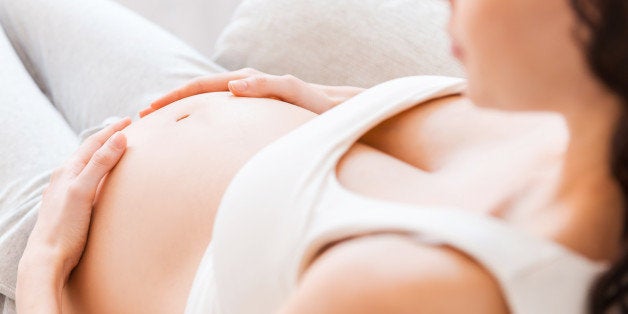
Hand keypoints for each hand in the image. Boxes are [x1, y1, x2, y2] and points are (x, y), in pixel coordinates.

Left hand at [19, 117, 130, 282]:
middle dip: (106, 140)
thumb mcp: (84, 191)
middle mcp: (63, 179)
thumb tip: (119, 137)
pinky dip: (96, 174)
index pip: (92, 143)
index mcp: (67, 171)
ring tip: (114, 152)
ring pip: (85, 167)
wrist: (47, 259)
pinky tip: (99, 183)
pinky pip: (84, 182)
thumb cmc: (64, 228)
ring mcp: (64, 193)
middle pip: (87, 152)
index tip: (129, 120)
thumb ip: (100, 164)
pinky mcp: (68, 207)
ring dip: (100, 156)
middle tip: (124, 131)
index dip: (111, 130)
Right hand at [140, 68, 364, 115]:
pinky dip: (206, 119)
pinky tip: (200, 134)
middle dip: (172, 102)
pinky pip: (225, 114)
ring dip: (186, 110)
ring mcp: (253, 101)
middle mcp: (250, 89)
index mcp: (253, 84)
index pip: (205, 86)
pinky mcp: (259, 114)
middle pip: (202, 91)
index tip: (149, 110)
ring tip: (163, 124)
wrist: (346, 115)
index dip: (175, 97)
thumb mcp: (300, 96)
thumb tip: (232, 85)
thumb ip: (270, 87)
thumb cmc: (325, 109)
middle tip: (144, 116)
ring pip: (211, 102)